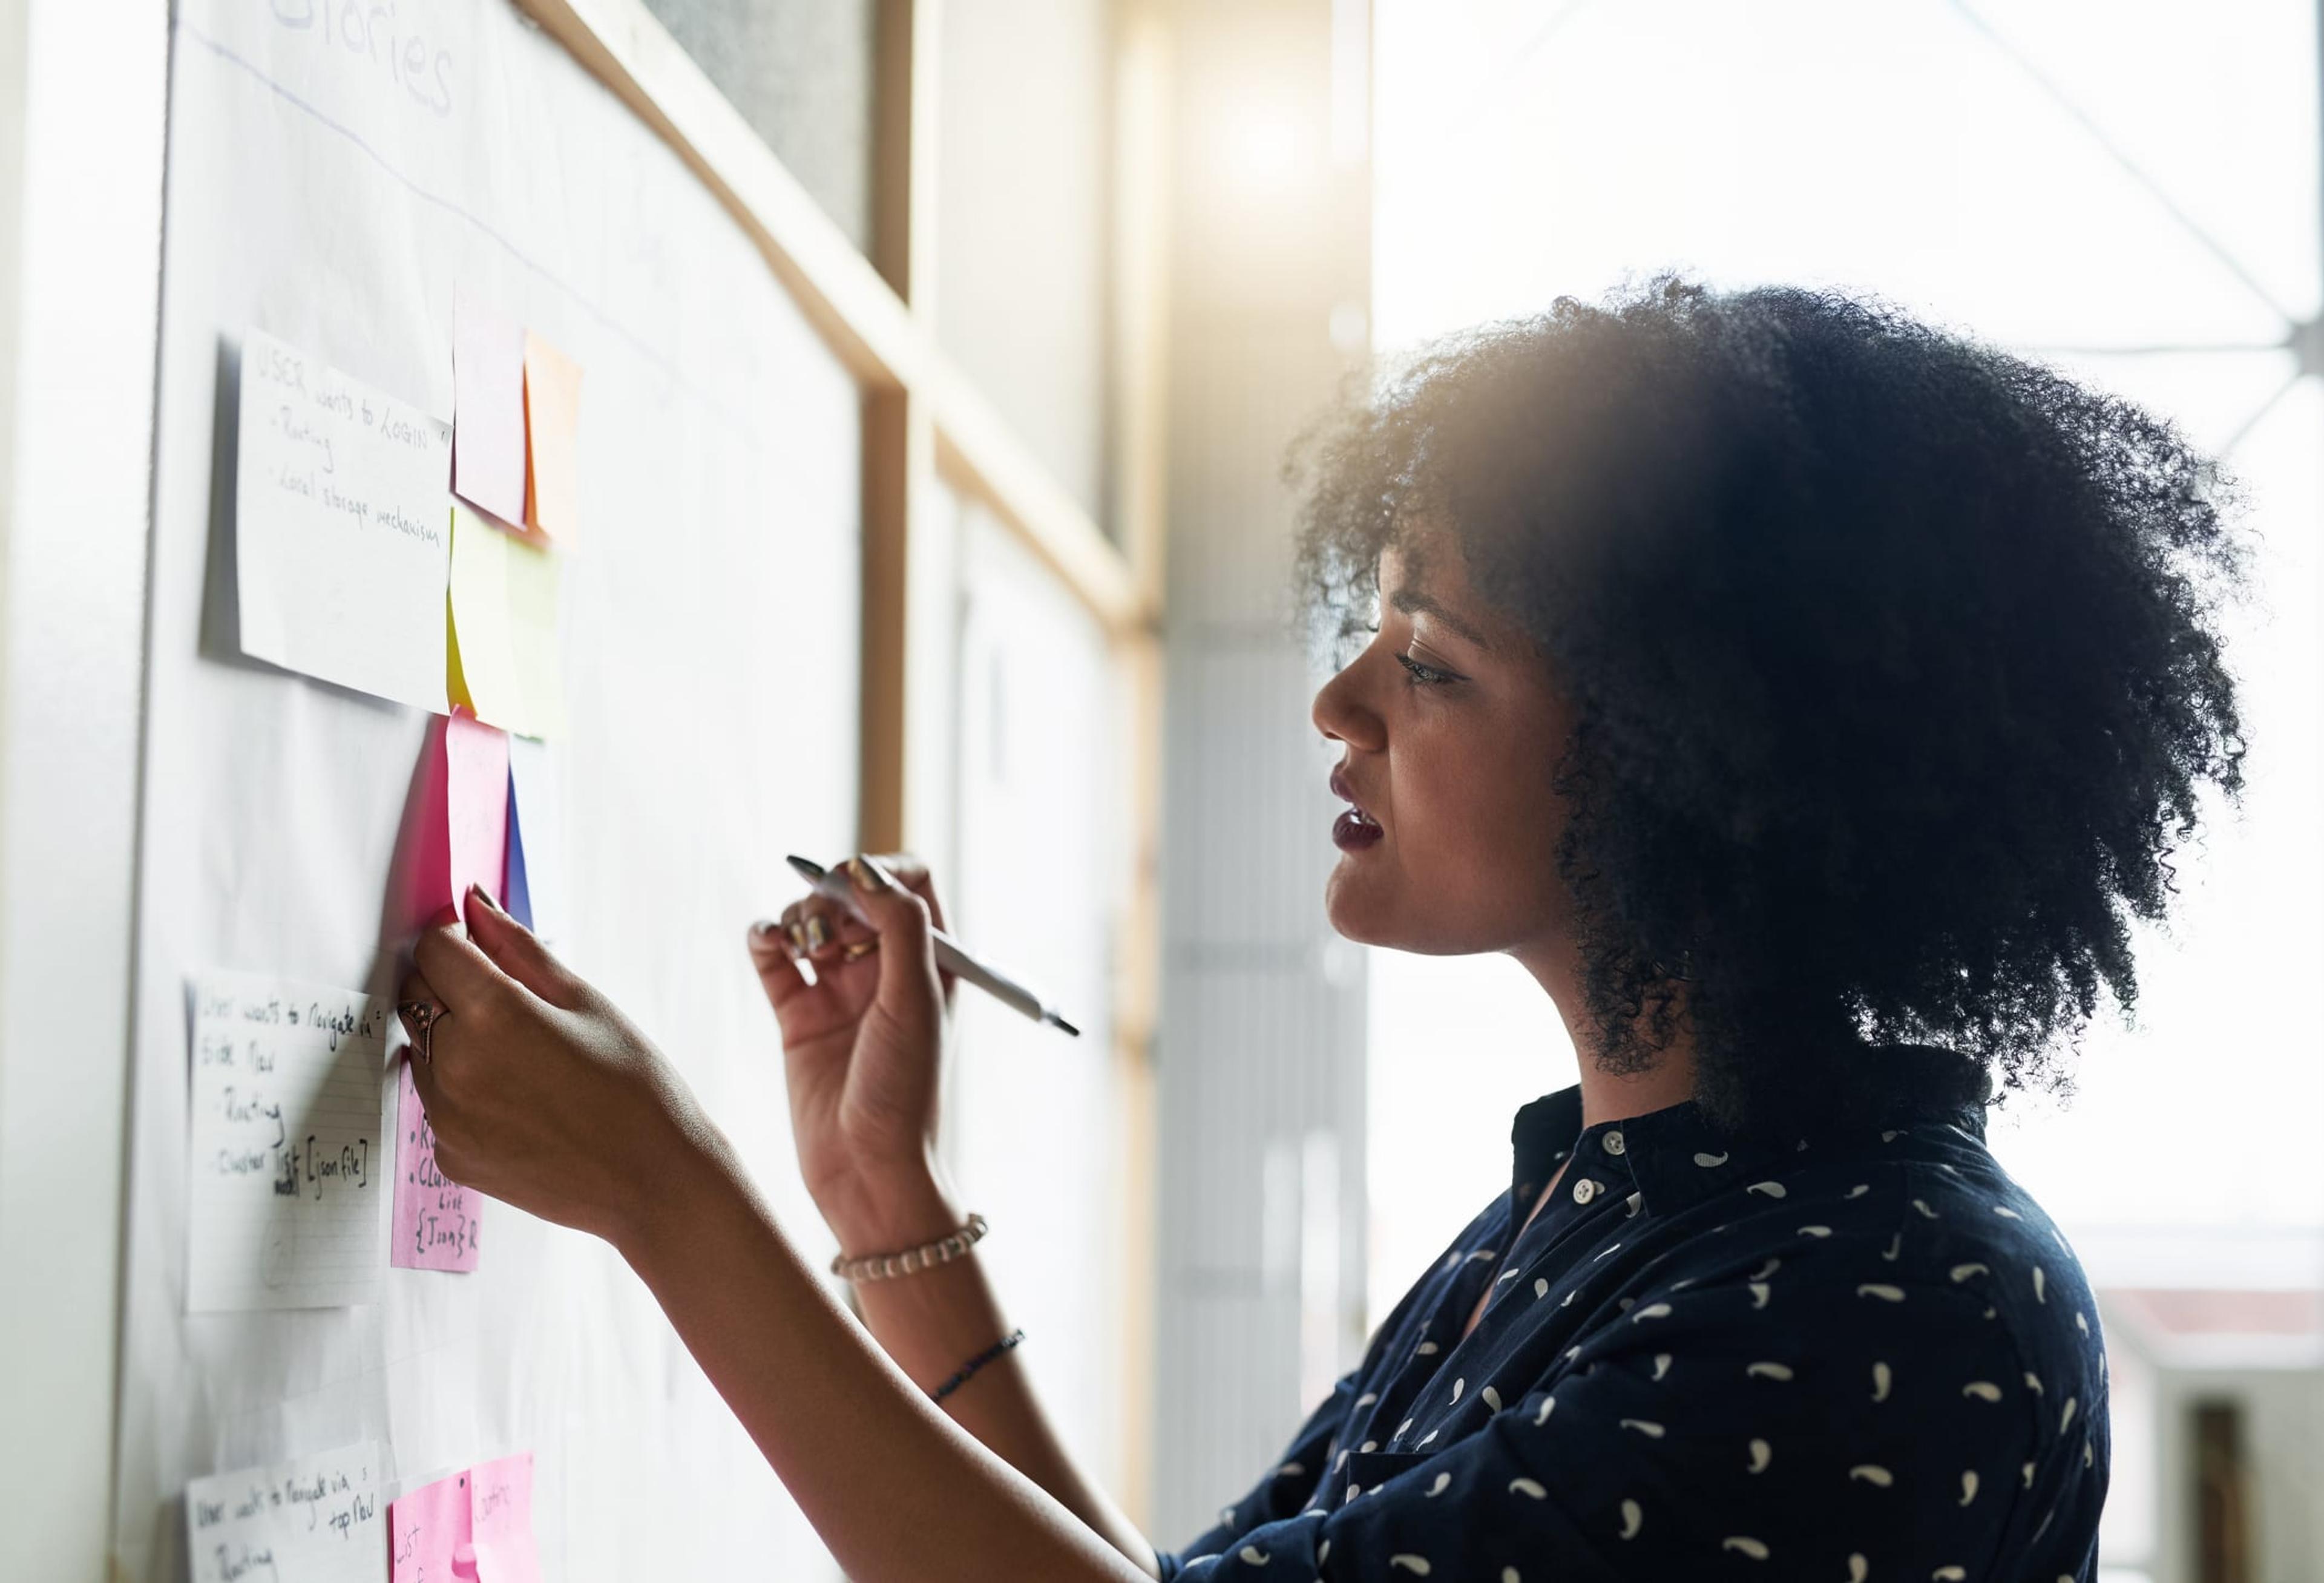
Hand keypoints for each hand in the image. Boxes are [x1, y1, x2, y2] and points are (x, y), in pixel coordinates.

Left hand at [399, 886, 716, 1248]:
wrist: (654, 1182)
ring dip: (453, 1039)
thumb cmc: (635, 1087)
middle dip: (451, 986)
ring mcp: (446, 1118)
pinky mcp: (448, 1156)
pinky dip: (462, 1089)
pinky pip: (436, 1101)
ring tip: (521, 1059)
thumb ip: (519, 949)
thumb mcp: (586, 1003)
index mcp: (494, 1016)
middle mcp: (455, 1066)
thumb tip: (475, 903)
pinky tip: (518, 1099)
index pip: (434, 949)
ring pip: (421, 1050)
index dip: (458, 940)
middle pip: (417, 996)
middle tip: (510, 1003)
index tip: (484, 950)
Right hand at [746, 854, 958, 1247]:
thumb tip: (865, 869)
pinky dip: (764, 938)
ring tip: (798, 944)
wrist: (867, 1171)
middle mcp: (886, 971)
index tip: (849, 887)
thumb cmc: (906, 1091)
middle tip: (822, 928)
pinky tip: (766, 942)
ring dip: (797, 916)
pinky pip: (774, 959)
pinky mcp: (797, 1017)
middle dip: (830, 894)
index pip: (907, 882)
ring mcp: (839, 992)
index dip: (876, 872)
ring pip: (810, 921)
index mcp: (930, 961)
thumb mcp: (915, 1001)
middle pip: (852, 896)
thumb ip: (899, 927)